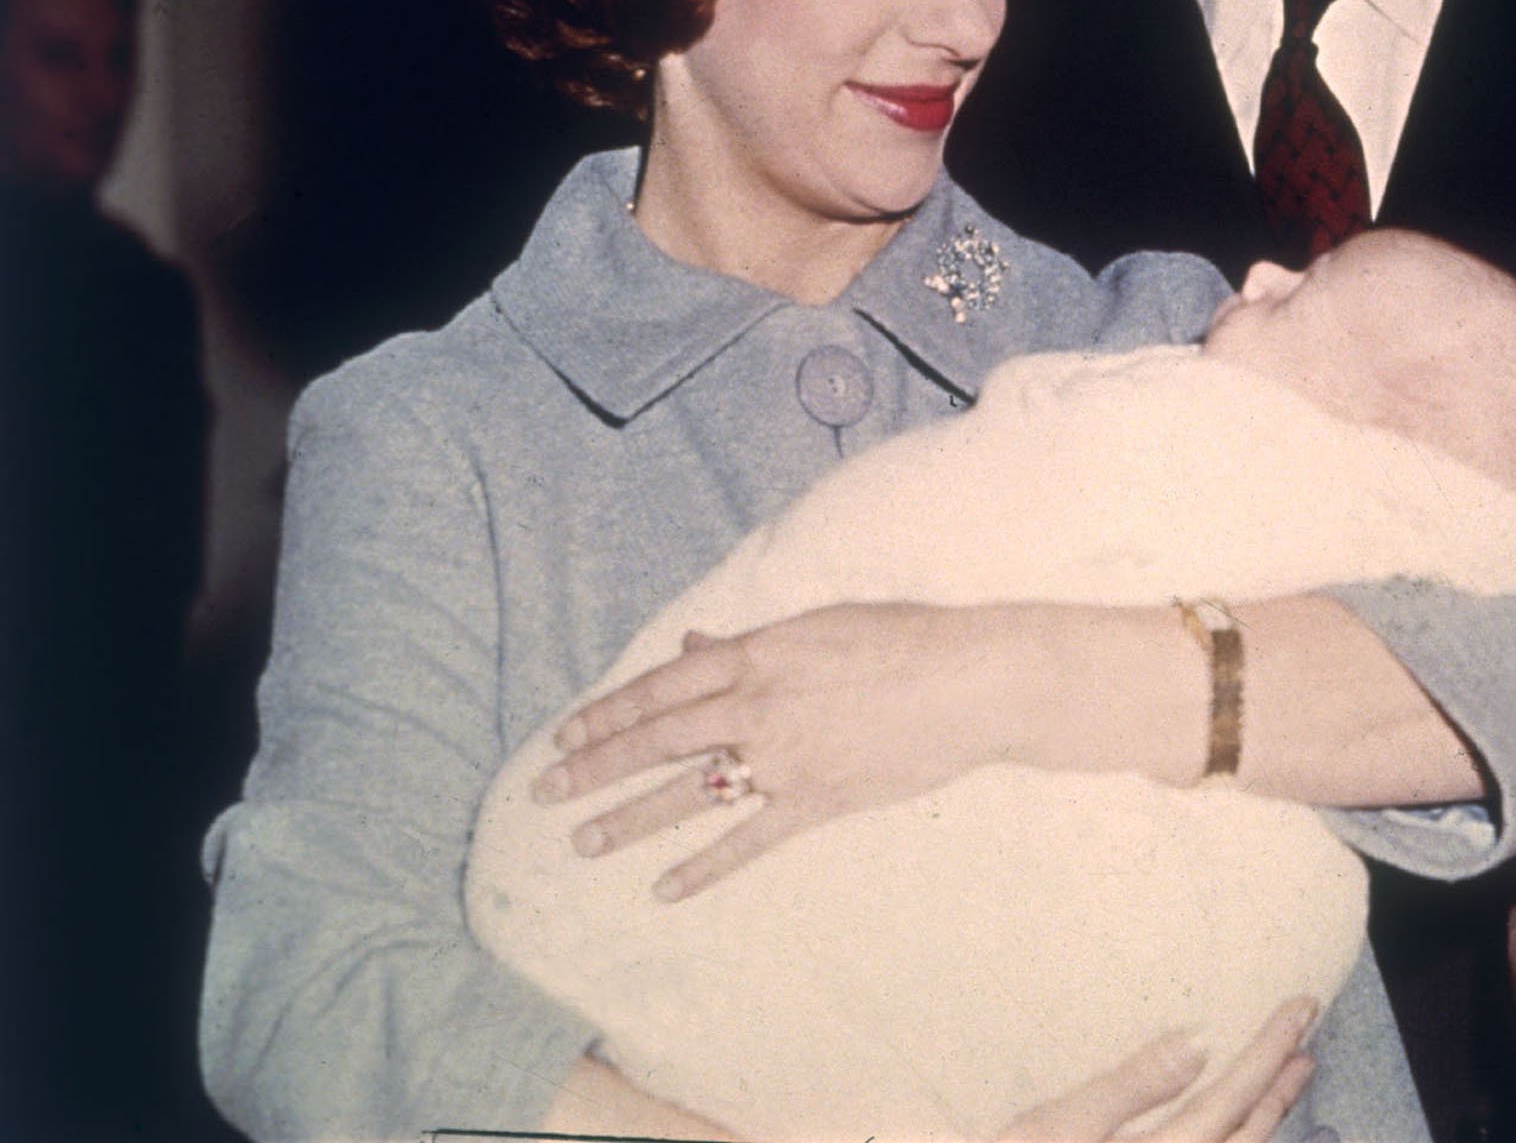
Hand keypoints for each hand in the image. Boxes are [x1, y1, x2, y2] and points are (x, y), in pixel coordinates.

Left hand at [533, 603, 1034, 898]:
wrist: (972, 681)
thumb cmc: (903, 638)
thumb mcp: (818, 624)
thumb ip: (750, 641)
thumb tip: (693, 647)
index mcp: (756, 656)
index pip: (660, 688)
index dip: (606, 712)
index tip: (565, 733)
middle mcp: (757, 707)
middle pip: (656, 741)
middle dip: (593, 767)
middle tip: (543, 791)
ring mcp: (784, 759)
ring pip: (687, 794)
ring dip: (629, 819)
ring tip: (582, 842)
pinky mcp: (816, 800)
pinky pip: (747, 840)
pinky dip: (703, 868)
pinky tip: (663, 889)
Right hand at [1002, 998, 1319, 1141]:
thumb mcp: (1059, 1126)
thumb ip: (1133, 1087)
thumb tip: (1200, 1042)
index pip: (1233, 1097)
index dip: (1270, 1050)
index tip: (1301, 1007)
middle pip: (1247, 1135)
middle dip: (1279, 1088)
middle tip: (1307, 1043)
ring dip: (1266, 1119)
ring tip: (1286, 1083)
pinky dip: (1236, 1142)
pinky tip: (1233, 1129)